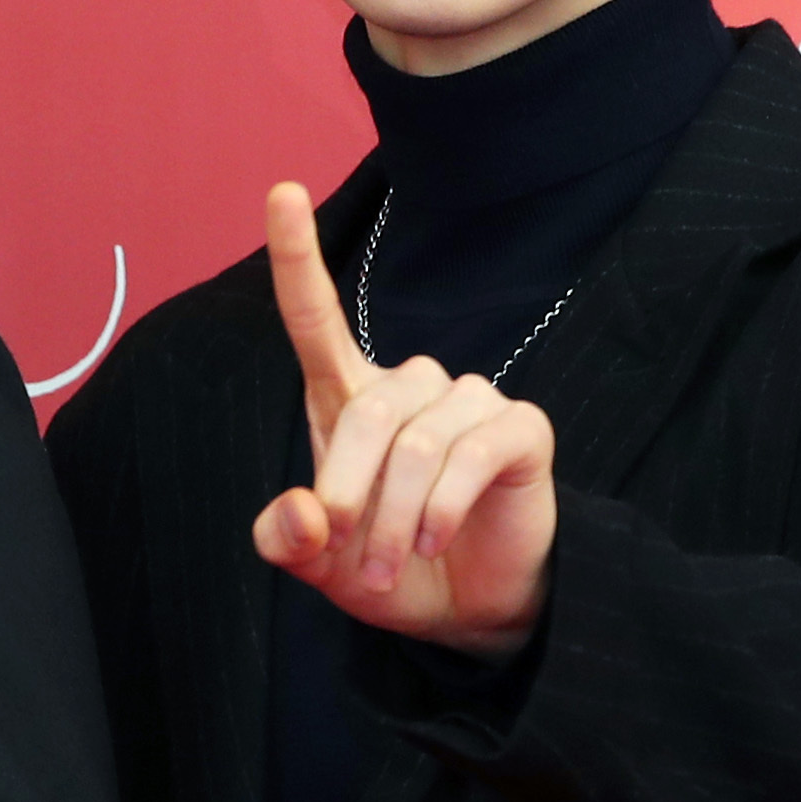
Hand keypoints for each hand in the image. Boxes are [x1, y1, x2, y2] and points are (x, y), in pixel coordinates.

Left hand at [252, 183, 556, 656]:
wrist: (474, 609)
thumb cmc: (393, 569)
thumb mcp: (324, 567)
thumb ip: (292, 541)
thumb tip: (299, 512)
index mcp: (351, 400)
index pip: (317, 318)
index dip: (298, 256)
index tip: (280, 192)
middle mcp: (411, 385)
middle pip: (363, 410)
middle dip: (345, 492)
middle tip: (345, 561)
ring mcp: (470, 401)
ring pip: (416, 441)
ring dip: (393, 517)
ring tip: (386, 569)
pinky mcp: (520, 428)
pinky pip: (472, 453)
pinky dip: (443, 507)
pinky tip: (434, 540)